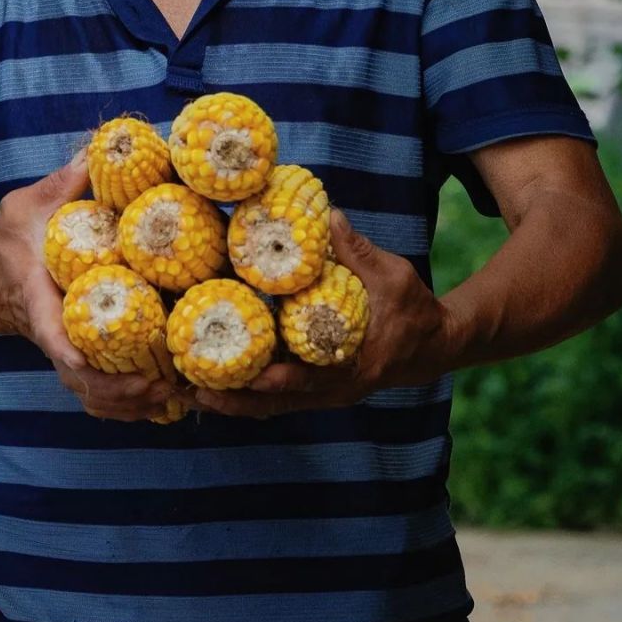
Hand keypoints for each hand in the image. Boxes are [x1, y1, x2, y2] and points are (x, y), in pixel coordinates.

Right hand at [0, 151, 175, 420]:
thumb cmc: (3, 245)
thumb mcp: (22, 207)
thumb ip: (61, 185)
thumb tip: (100, 149)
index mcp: (37, 300)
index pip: (51, 334)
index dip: (71, 352)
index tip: (93, 364)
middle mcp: (52, 336)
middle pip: (80, 380)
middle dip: (119, 390)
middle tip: (163, 383)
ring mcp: (62, 354)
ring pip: (90, 397)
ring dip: (128, 404)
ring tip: (170, 397)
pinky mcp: (75, 362)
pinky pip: (97, 399)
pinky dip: (125, 408)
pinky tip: (161, 404)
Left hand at [192, 208, 454, 418]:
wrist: (432, 344)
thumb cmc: (415, 310)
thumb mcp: (395, 277)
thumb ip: (358, 252)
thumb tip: (329, 215)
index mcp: (354, 368)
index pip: (311, 380)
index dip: (280, 380)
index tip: (250, 376)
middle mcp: (333, 390)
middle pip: (277, 404)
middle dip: (236, 401)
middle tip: (193, 390)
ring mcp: (322, 394)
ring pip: (270, 406)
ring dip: (232, 402)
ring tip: (189, 391)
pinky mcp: (313, 390)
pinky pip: (274, 398)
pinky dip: (245, 394)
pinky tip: (212, 385)